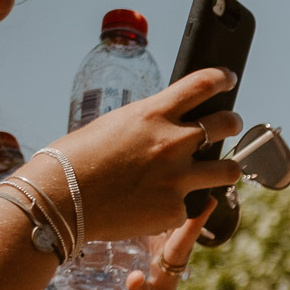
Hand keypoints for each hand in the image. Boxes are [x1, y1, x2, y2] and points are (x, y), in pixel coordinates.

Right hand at [22, 69, 243, 243]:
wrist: (58, 202)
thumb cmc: (72, 161)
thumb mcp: (112, 126)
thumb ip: (147, 125)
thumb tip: (165, 126)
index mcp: (153, 114)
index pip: (203, 84)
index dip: (222, 79)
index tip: (229, 80)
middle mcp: (173, 143)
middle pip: (227, 124)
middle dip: (231, 124)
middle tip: (228, 127)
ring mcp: (177, 178)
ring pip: (230, 169)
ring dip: (226, 168)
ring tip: (219, 170)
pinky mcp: (175, 210)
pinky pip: (189, 206)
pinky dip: (178, 205)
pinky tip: (156, 206)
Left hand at [94, 205, 210, 289]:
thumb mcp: (108, 265)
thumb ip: (106, 242)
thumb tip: (87, 207)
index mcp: (153, 258)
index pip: (169, 229)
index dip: (179, 207)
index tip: (188, 185)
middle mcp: (163, 273)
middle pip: (180, 242)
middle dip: (194, 221)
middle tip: (205, 199)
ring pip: (174, 265)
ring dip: (181, 244)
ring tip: (183, 225)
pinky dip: (141, 289)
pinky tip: (136, 278)